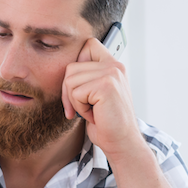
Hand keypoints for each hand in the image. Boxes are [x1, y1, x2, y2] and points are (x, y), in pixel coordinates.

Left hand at [62, 37, 143, 158]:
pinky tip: (95, 114)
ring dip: (75, 101)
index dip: (77, 63)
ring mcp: (111, 74)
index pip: (88, 45)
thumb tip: (65, 70)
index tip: (80, 86)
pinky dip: (80, 108)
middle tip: (82, 107)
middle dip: (69, 92)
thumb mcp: (96, 94)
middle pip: (71, 67)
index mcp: (114, 65)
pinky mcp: (106, 86)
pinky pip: (75, 93)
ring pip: (70, 81)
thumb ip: (87, 77)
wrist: (121, 142)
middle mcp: (115, 66)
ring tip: (92, 110)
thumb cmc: (106, 121)